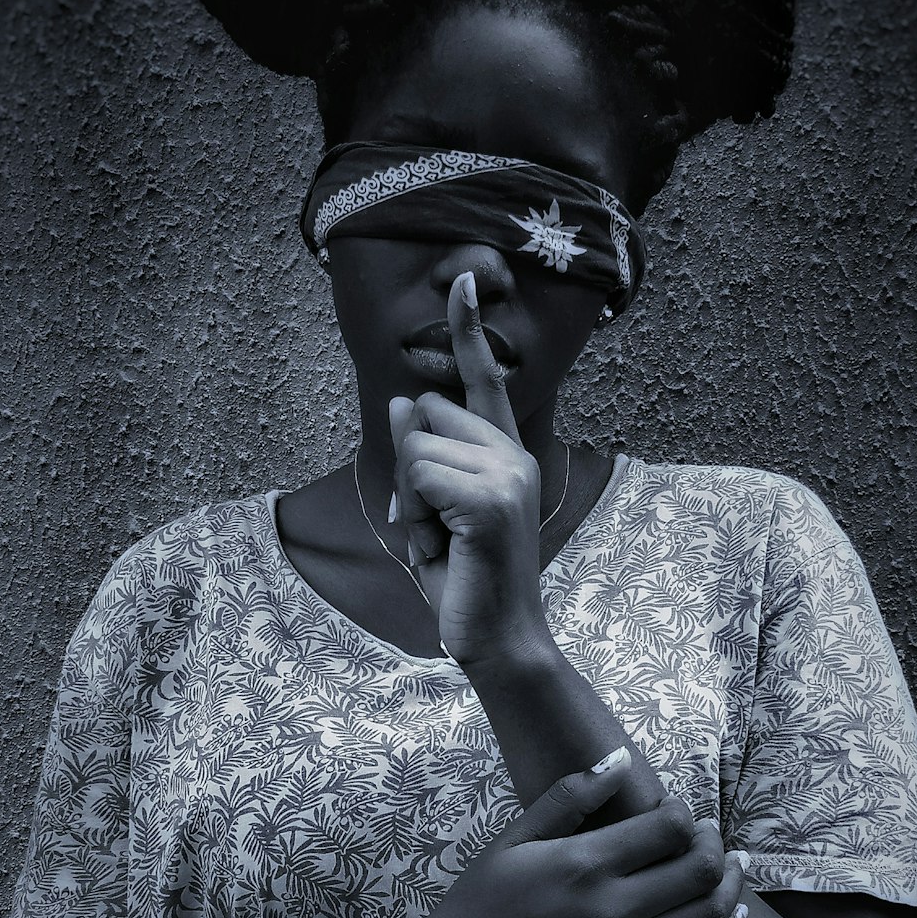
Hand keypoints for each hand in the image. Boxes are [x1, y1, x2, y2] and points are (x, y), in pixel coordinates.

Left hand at [388, 271, 551, 668]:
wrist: (499, 638)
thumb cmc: (465, 579)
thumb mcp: (431, 512)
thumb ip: (421, 457)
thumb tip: (404, 401)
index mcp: (504, 453)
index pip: (483, 379)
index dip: (468, 329)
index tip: (463, 279)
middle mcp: (512, 453)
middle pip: (423, 415)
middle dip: (410, 472)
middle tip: (438, 526)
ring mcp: (507, 473)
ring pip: (414, 448)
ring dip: (411, 501)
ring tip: (442, 541)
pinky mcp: (492, 498)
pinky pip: (419, 477)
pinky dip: (416, 516)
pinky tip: (446, 547)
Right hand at [426, 751, 747, 917]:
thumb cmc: (481, 904)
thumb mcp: (515, 839)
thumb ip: (571, 795)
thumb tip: (621, 759)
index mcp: (585, 863)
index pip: (669, 828)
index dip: (684, 812)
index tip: (677, 810)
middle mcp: (614, 909)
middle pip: (699, 868)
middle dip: (714, 843)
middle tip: (709, 834)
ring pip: (708, 915)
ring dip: (730, 884)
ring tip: (731, 866)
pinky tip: (731, 915)